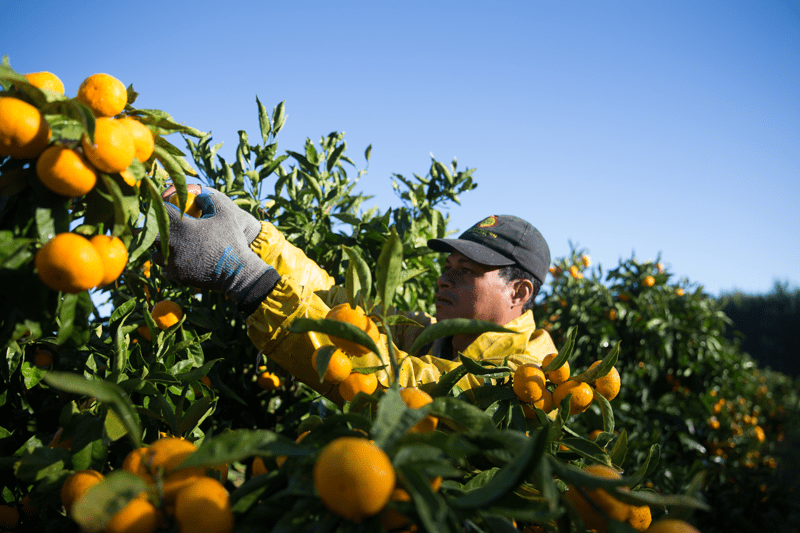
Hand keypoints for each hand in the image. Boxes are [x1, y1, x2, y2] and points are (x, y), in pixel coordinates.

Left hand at [153, 188, 277, 311]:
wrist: (237, 271)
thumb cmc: (232, 240)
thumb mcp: (225, 214)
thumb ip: (209, 200)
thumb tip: (198, 196)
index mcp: (181, 225)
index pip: (159, 211)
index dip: (156, 206)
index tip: (156, 206)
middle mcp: (172, 242)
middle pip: (147, 234)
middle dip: (147, 229)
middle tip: (150, 227)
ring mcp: (173, 261)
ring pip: (154, 253)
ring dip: (158, 249)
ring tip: (167, 246)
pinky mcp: (177, 275)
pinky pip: (164, 269)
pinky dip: (167, 265)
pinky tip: (176, 261)